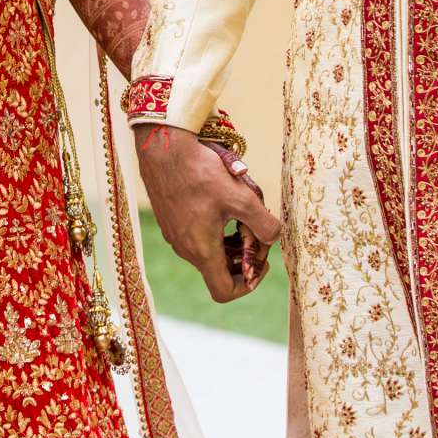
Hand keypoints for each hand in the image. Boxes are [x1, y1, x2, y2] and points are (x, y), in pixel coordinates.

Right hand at [135, 124, 282, 301]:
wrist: (164, 147)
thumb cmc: (200, 172)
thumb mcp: (242, 197)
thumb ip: (264, 224)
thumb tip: (273, 238)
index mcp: (202, 250)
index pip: (224, 291)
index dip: (248, 283)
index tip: (261, 260)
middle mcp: (185, 249)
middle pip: (219, 270)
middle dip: (243, 256)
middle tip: (256, 230)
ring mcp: (175, 235)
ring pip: (209, 252)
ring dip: (230, 241)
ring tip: (242, 214)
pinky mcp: (170, 220)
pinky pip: (197, 236)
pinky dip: (215, 229)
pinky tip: (223, 202)